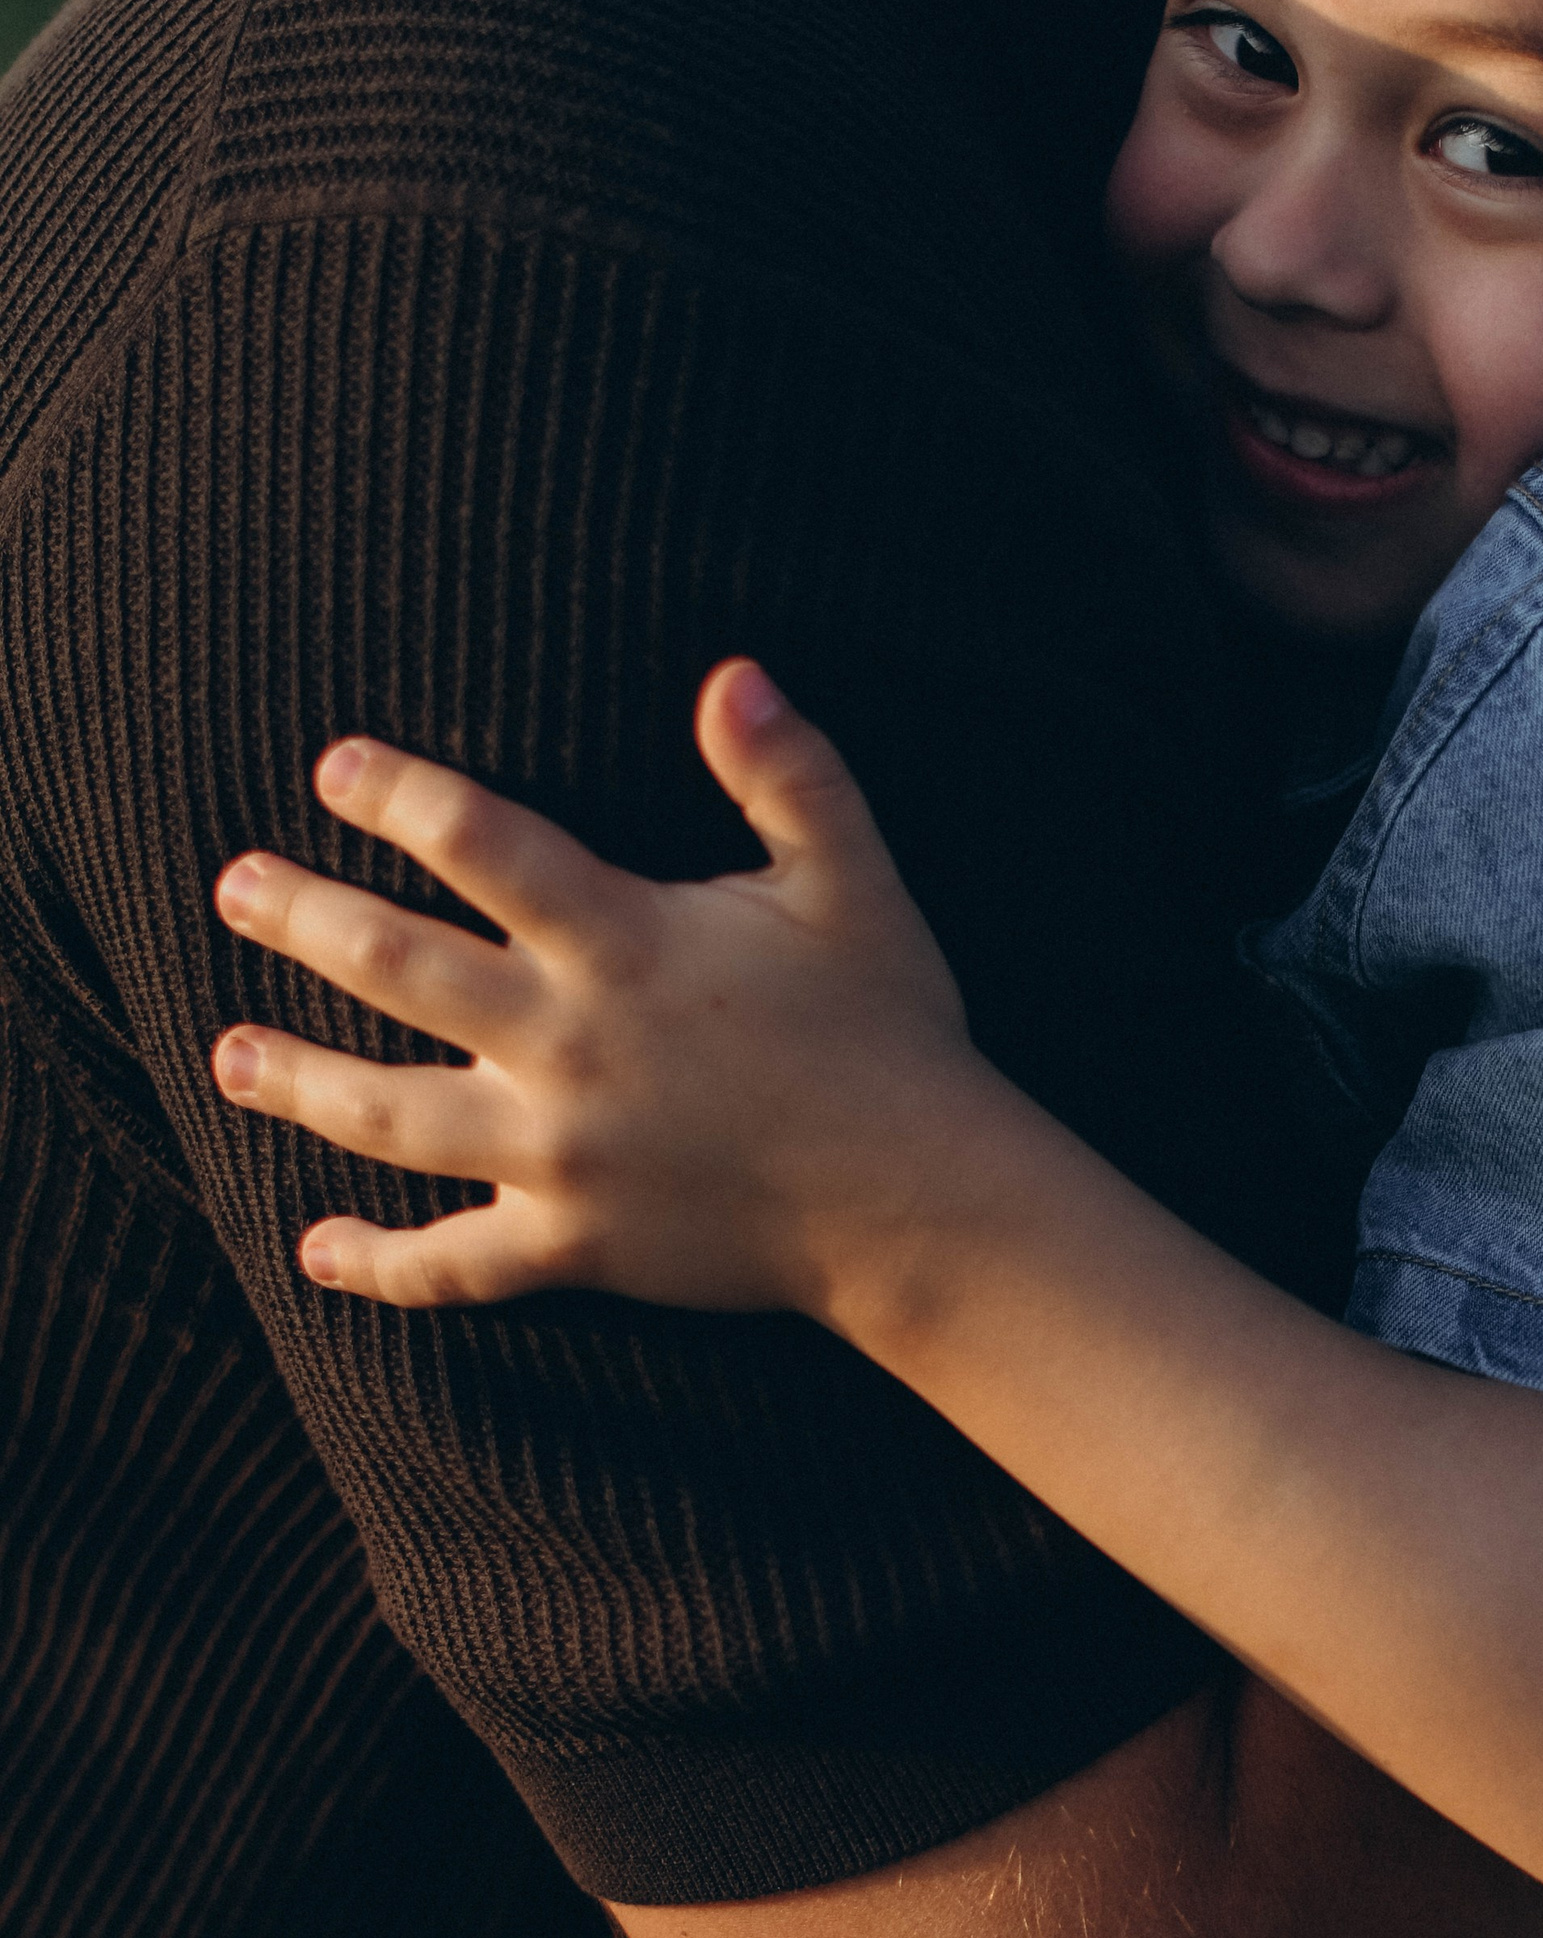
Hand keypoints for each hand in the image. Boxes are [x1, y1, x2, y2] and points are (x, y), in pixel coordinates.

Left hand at [209, 660, 976, 1313]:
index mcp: (627, 944)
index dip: (398, 797)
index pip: (481, 846)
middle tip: (235, 885)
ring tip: (227, 1055)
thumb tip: (732, 673)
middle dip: (302, 917)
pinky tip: (317, 1248)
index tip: (334, 769)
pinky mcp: (577, 1244)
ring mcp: (562, 1154)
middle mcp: (571, 1045)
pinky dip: (382, 1264)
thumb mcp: (853, 885)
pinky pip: (456, 1264)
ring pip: (390, 1114)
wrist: (920, 1201)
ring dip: (297, 1080)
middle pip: (395, 967)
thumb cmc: (892, 1033)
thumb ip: (789, 776)